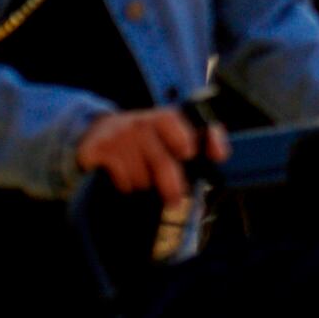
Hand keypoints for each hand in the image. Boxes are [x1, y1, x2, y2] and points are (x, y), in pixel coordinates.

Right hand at [75, 105, 217, 200]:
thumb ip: (198, 138)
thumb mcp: (169, 130)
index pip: (180, 129)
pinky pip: (122, 180)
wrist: (97, 129)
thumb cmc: (144, 135)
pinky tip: (125, 177)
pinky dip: (127, 186)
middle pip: (162, 162)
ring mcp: (118, 136)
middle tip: (175, 201)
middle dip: (172, 186)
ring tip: (143, 178)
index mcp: (163, 117)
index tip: (198, 156)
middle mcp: (141, 123)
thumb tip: (221, 155)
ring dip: (145, 185)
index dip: (190, 143)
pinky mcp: (98, 150)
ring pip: (141, 176)